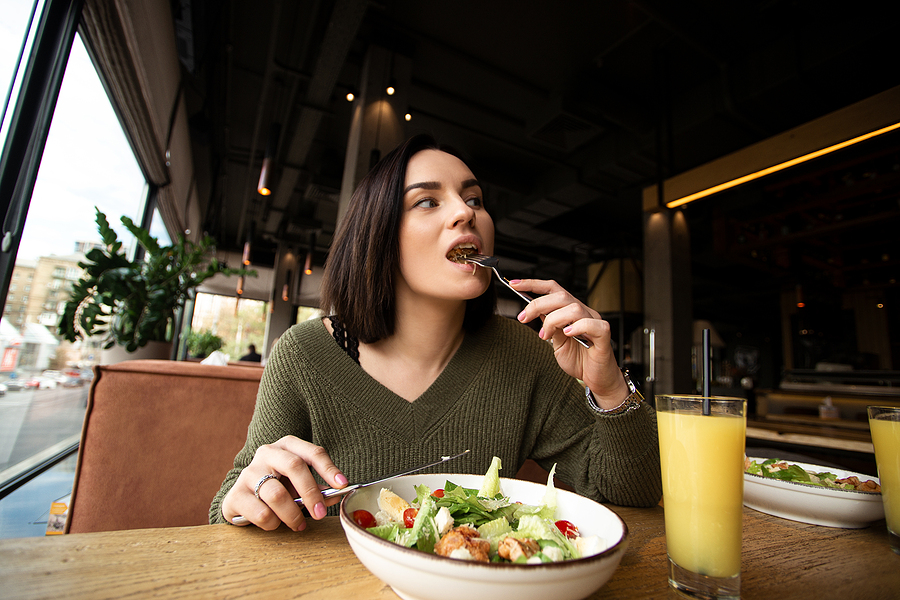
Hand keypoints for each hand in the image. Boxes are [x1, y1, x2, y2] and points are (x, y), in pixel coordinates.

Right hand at [221, 436, 347, 530]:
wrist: (242, 499)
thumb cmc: (277, 488)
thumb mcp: (298, 485)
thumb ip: (318, 490)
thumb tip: (336, 496)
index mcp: (286, 446)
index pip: (312, 452)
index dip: (329, 468)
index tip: (342, 485)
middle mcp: (266, 453)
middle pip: (294, 466)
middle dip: (311, 493)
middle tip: (320, 514)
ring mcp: (248, 473)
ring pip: (277, 494)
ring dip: (292, 515)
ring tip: (297, 524)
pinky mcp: (235, 495)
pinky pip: (262, 513)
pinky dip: (273, 523)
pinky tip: (274, 523)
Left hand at [511, 278, 628, 407]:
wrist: (596, 379)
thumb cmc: (579, 360)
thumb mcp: (557, 341)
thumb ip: (550, 325)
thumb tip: (534, 310)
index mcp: (572, 311)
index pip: (554, 289)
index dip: (534, 284)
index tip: (513, 284)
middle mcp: (584, 312)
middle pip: (561, 296)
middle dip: (538, 304)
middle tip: (523, 318)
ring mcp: (595, 322)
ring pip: (573, 308)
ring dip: (553, 320)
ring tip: (545, 336)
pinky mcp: (604, 335)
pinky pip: (592, 324)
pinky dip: (577, 327)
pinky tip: (567, 334)